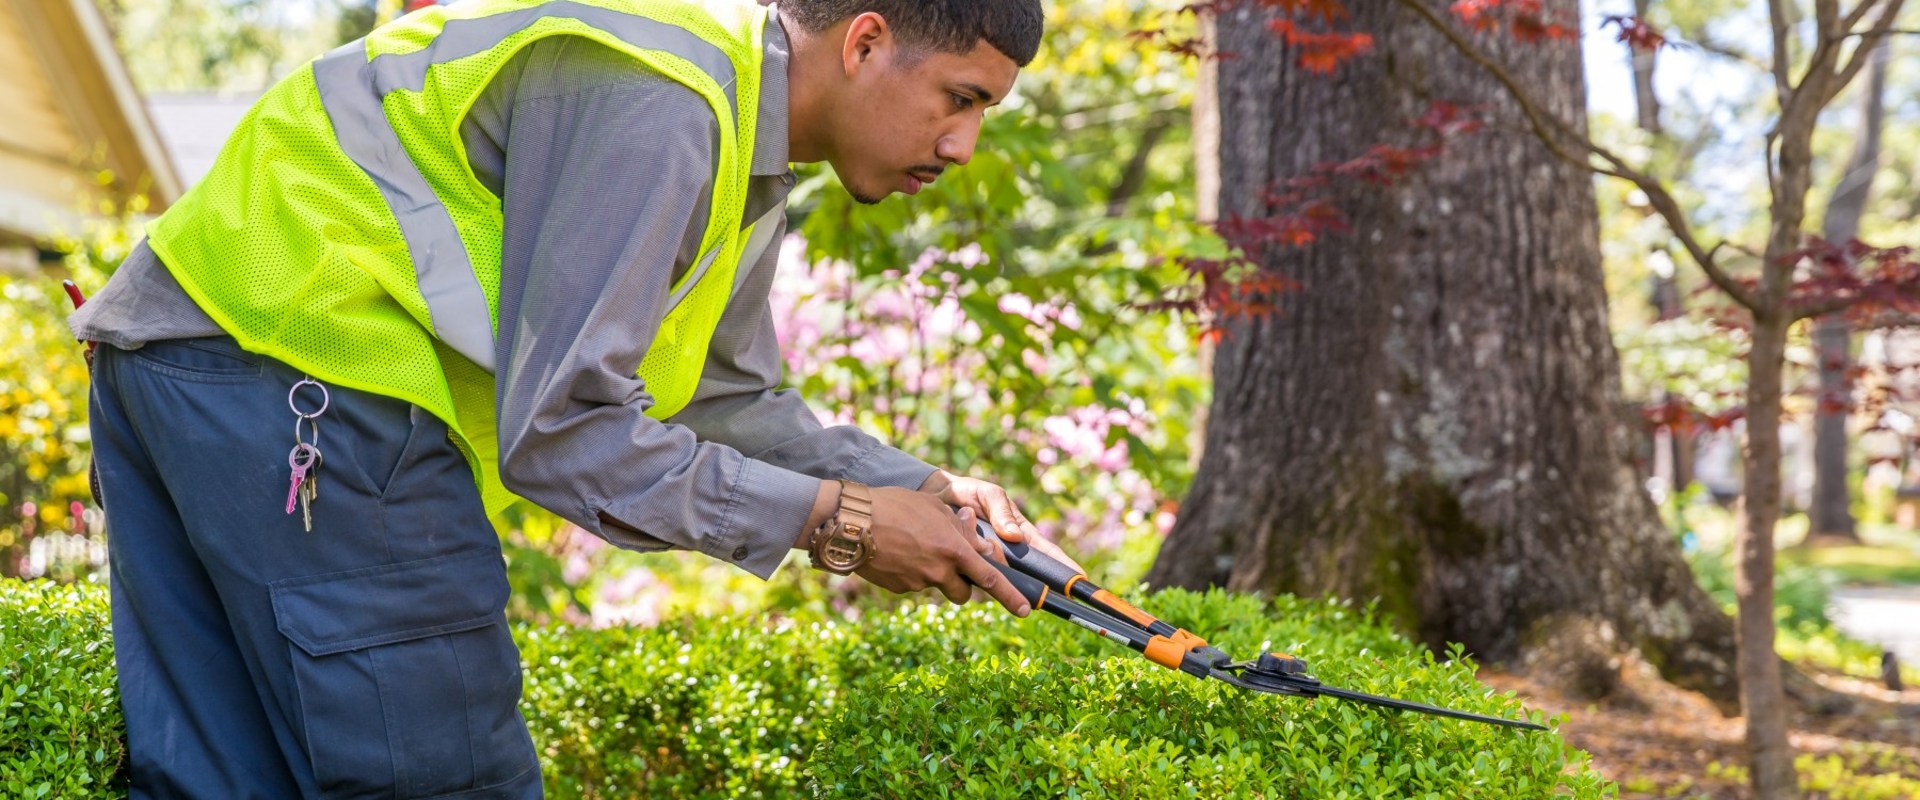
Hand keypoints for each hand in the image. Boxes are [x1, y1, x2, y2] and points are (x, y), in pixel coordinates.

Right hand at [852, 487, 1031, 616]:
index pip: (991, 579)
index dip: (1011, 597)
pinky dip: (911, 572)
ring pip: (937, 586)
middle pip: (964, 592)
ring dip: (936, 575)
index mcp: (954, 550)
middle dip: (963, 584)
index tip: (1026, 609)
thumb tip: (972, 533)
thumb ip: (957, 524)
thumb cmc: (894, 506)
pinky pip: (913, 584)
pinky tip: (895, 551)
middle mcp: (940, 571)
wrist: (852, 523)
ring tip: (915, 549)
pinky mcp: (899, 589)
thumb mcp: (933, 507)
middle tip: (952, 566)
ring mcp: (918, 583)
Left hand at [923, 470, 1087, 576]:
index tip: (1079, 579)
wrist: (935, 498)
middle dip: (1027, 581)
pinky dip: (970, 571)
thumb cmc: (969, 494)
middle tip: (1023, 584)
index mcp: (1020, 534)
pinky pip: (975, 577)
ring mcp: (989, 563)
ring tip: (976, 543)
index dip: (1063, 567)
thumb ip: (1001, 511)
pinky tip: (962, 558)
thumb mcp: (988, 494)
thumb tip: (1014, 536)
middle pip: (1025, 574)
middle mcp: (1007, 553)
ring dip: (992, 568)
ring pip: (998, 576)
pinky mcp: (969, 568)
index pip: (1047, 553)